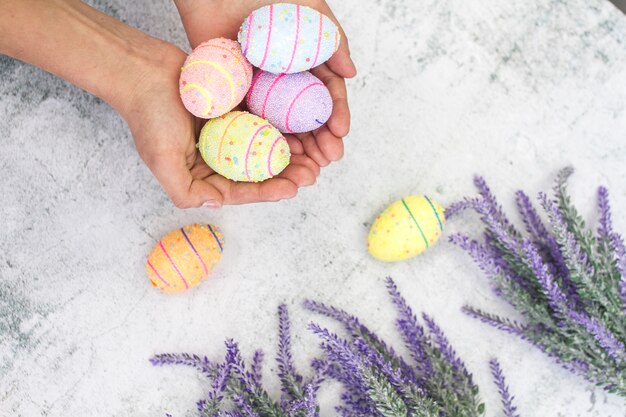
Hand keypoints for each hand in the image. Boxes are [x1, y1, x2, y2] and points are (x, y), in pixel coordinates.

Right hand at [122, 43, 319, 207]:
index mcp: (200, 174)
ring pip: (263, 149)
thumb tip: (218, 203)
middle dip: (285, 176)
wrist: (142, 70)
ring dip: (288, 155)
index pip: (239, 190)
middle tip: (311, 174)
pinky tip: (300, 130)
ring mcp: (226, 133)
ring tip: (313, 156)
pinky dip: (280, 128)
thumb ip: (186, 190)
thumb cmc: (148, 115)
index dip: (267, 192)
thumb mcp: (162, 160)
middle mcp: (216, 157)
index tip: (292, 189)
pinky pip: (261, 122)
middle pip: (257, 172)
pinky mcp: (234, 110)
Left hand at [174, 0, 356, 167]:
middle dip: (321, 141)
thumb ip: (333, 39)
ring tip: (307, 166)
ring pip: (282, 126)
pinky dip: (263, 140)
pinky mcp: (235, 93)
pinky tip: (274, 156)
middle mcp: (285, 81)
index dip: (335, 115)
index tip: (340, 132)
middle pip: (306, 118)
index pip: (325, 96)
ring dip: (297, 148)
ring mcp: (260, 89)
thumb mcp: (309, 8)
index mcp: (306, 64)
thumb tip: (351, 74)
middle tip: (328, 158)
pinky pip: (251, 121)